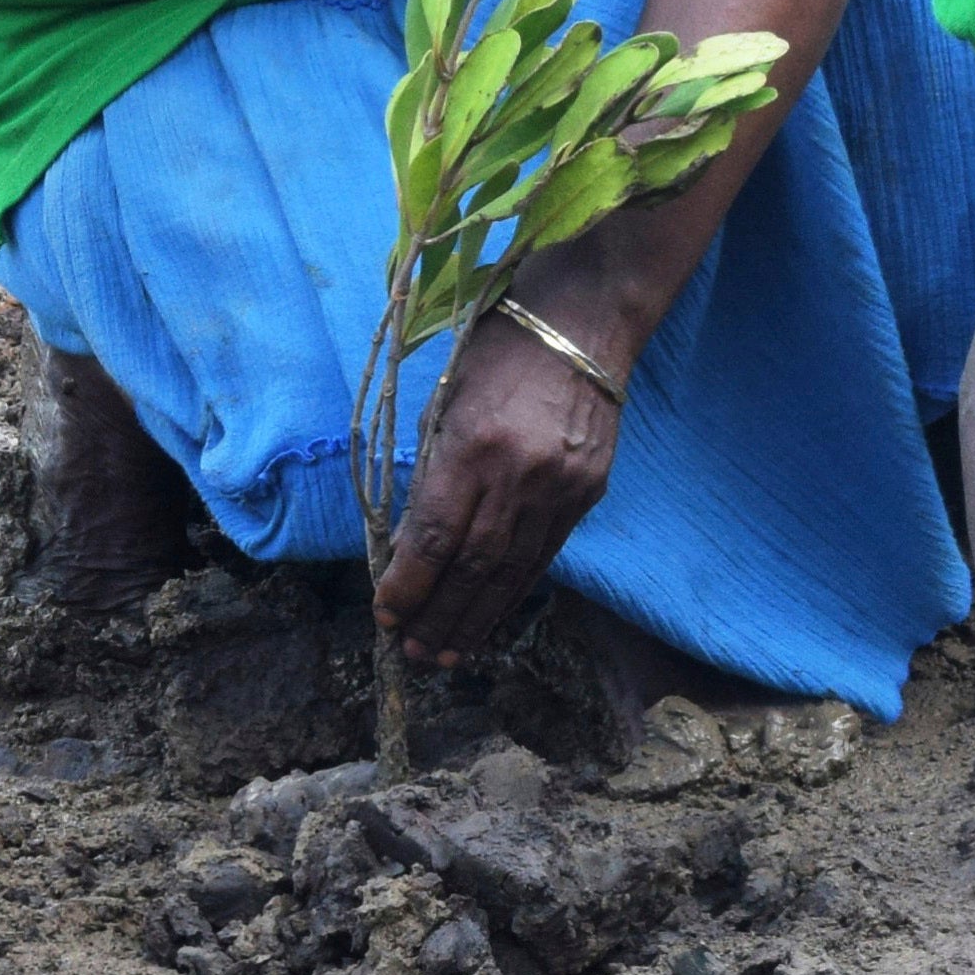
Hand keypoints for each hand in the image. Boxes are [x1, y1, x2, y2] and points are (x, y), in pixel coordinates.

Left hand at [372, 304, 623, 669]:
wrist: (584, 320)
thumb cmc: (500, 349)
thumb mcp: (449, 401)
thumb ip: (434, 473)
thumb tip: (414, 544)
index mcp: (475, 445)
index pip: (436, 536)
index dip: (409, 584)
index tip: (386, 614)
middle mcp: (521, 475)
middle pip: (474, 566)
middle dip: (439, 616)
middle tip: (413, 653)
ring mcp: (561, 487)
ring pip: (512, 572)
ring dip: (476, 619)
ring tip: (447, 654)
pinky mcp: (588, 492)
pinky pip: (544, 555)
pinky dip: (513, 592)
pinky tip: (491, 616)